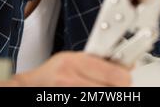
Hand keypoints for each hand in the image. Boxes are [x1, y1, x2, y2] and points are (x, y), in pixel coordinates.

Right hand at [0, 52, 131, 86]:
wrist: (29, 87)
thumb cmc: (51, 75)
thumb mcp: (73, 60)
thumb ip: (96, 61)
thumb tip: (125, 64)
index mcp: (74, 62)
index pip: (113, 71)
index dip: (124, 74)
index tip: (129, 73)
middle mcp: (71, 78)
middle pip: (114, 87)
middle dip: (118, 86)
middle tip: (118, 84)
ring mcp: (68, 90)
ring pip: (105, 94)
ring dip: (108, 93)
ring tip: (98, 87)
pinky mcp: (67, 98)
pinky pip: (94, 99)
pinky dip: (98, 96)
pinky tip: (91, 92)